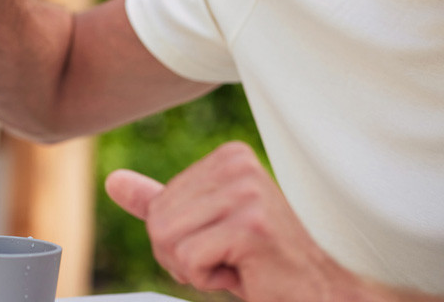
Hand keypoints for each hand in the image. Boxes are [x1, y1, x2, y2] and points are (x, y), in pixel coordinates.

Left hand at [106, 141, 348, 300]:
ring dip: (196, 269)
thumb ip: (160, 202)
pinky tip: (248, 274)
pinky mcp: (251, 226)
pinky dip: (209, 280)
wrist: (330, 294)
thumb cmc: (268, 264)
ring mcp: (247, 193)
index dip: (181, 240)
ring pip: (167, 240)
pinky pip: (187, 260)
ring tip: (240, 266)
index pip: (159, 205)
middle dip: (184, 257)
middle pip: (158, 222)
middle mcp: (239, 165)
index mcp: (229, 157)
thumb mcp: (207, 227)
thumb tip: (113, 181)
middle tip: (232, 261)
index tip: (227, 245)